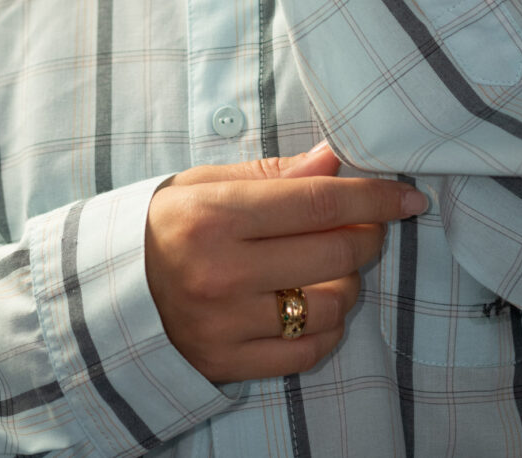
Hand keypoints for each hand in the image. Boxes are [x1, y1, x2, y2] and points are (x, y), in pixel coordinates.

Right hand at [145, 143, 427, 381]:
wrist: (113, 288)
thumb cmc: (169, 223)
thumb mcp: (210, 183)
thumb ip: (277, 173)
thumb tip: (337, 158)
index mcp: (216, 216)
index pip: (318, 204)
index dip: (374, 198)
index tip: (408, 197)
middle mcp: (222, 273)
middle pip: (335, 254)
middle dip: (368, 236)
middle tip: (364, 226)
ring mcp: (226, 325)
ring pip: (332, 307)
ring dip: (349, 283)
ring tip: (329, 267)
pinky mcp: (228, 363)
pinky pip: (310, 350)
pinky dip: (329, 327)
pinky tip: (315, 304)